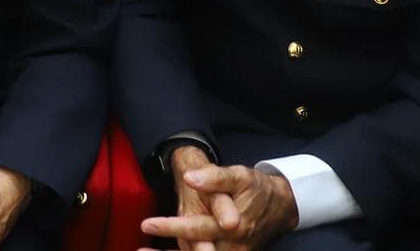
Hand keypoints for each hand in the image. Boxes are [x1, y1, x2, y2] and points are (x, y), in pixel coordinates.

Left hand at [140, 161, 296, 250]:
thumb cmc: (256, 189)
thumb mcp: (240, 176)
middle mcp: (232, 246)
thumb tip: (191, 178)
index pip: (198, 229)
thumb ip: (215, 177)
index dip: (172, 228)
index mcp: (234, 227)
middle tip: (139, 250)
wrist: (280, 206)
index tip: (147, 223)